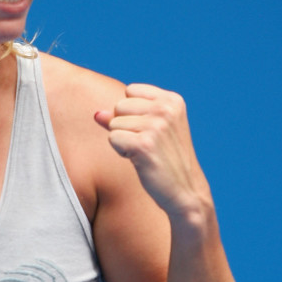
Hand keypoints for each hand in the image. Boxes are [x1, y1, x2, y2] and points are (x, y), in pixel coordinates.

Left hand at [95, 83, 209, 219]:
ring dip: (123, 141)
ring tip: (144, 153)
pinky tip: (140, 160)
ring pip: (114, 123)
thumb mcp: (150, 131)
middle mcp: (166, 108)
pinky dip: (121, 151)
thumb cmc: (165, 160)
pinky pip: (113, 138)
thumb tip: (97, 114)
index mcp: (172, 100)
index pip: (130, 91)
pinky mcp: (144, 144)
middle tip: (146, 144)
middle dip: (125, 126)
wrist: (185, 190)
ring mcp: (156, 125)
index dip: (131, 113)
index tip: (149, 130)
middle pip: (120, 106)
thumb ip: (124, 117)